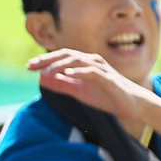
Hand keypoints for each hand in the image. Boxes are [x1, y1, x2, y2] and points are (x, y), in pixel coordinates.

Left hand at [29, 49, 153, 123]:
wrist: (132, 105)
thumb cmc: (106, 96)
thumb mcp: (79, 91)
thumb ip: (62, 85)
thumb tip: (42, 80)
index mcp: (84, 63)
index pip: (61, 57)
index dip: (44, 61)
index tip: (29, 67)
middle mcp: (92, 61)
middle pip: (66, 55)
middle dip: (47, 60)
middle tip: (30, 66)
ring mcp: (101, 69)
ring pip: (77, 61)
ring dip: (59, 66)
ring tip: (44, 73)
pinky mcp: (108, 79)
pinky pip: (91, 72)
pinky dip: (78, 72)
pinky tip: (66, 75)